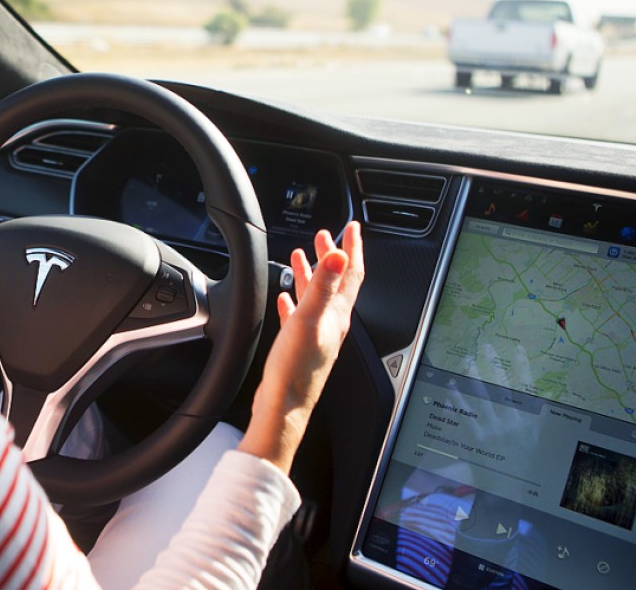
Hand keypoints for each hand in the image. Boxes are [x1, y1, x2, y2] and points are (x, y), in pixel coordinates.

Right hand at [238, 221, 364, 472]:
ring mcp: (316, 336)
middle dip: (330, 256)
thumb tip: (339, 254)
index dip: (352, 247)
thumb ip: (324, 285)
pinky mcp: (300, 348)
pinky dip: (295, 301)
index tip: (351, 227)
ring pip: (317, 297)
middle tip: (324, 236)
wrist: (283, 408)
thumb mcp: (309, 320)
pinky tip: (286, 298)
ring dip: (311, 274)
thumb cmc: (295, 370)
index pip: (351, 273)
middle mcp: (331, 324)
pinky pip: (300, 316)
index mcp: (337, 315)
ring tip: (301, 256)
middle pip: (335, 282)